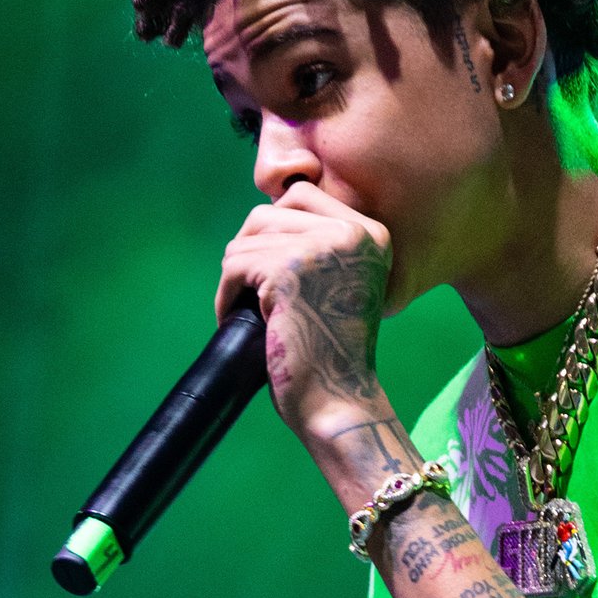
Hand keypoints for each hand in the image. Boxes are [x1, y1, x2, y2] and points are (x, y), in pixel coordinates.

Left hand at [216, 181, 401, 479]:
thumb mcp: (337, 283)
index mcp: (371, 233)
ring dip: (236, 275)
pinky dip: (225, 295)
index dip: (273, 229)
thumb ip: (315, 245)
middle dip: (251, 250)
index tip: (269, 272)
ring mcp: (321, 248)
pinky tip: (233, 318)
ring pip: (247, 238)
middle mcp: (353, 233)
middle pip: (271, 211)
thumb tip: (264, 214)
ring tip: (245, 308)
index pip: (303, 194)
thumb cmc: (332, 352)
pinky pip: (234, 265)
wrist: (337, 402)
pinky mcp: (288, 270)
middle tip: (251, 291)